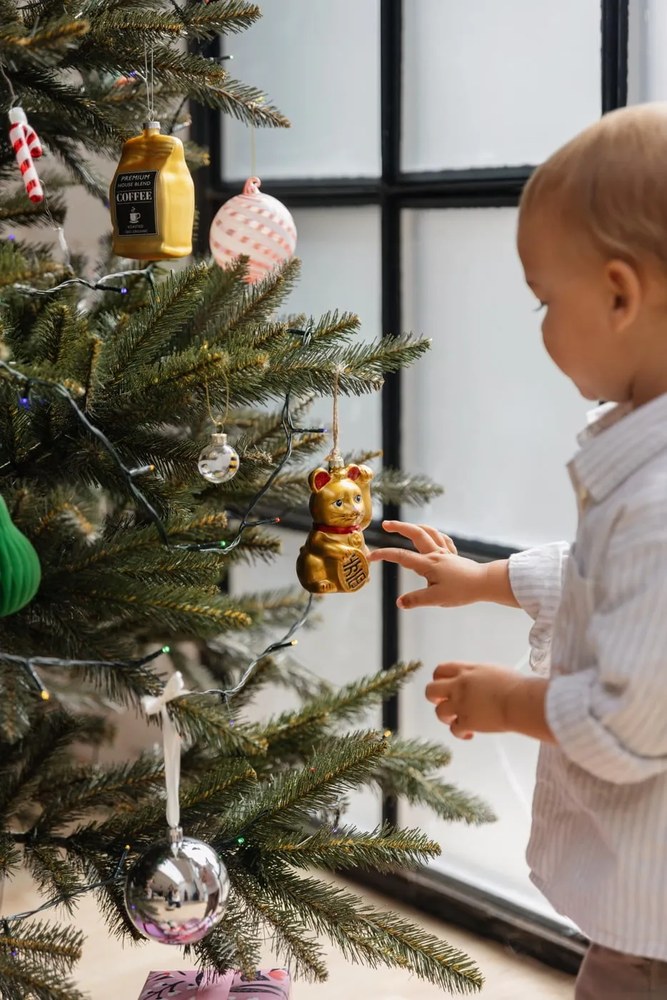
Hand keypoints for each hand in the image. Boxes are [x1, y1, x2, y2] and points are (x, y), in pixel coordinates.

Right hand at [368, 520, 488, 608]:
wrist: (485, 583)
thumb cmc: (462, 590)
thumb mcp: (436, 599)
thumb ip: (416, 600)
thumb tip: (399, 602)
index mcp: (428, 564)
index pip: (401, 556)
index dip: (384, 554)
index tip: (371, 556)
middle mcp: (435, 554)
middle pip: (415, 534)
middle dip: (399, 527)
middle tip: (385, 524)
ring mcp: (446, 553)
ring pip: (429, 532)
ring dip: (415, 527)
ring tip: (405, 526)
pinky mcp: (454, 555)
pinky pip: (443, 539)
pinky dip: (434, 534)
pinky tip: (432, 536)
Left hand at [425, 662, 552, 742]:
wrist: (519, 701)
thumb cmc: (515, 685)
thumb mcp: (493, 671)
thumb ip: (478, 675)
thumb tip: (476, 683)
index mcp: (466, 671)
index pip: (440, 670)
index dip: (439, 679)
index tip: (445, 685)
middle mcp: (459, 686)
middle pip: (431, 690)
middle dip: (435, 698)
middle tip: (446, 702)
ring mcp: (461, 705)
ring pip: (439, 712)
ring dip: (447, 717)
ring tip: (458, 719)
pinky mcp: (467, 722)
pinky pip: (455, 730)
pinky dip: (461, 733)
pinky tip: (470, 734)